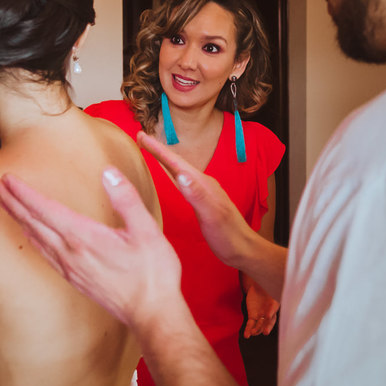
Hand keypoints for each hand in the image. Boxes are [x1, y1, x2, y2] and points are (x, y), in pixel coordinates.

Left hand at [0, 168, 181, 331]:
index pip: (44, 209)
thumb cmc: (152, 274)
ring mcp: (70, 268)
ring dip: (18, 219)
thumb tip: (108, 173)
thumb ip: (126, 199)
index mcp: (83, 237)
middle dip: (12, 202)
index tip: (7, 179)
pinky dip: (32, 239)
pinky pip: (45, 254)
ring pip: (36, 238)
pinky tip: (30, 235)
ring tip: (6, 204)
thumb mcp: (146, 230)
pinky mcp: (74, 279)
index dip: (23, 193)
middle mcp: (70, 253)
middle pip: (33, 223)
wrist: (151, 313)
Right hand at [137, 132, 255, 267]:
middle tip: (141, 137)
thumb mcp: (211, 215)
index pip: (176, 162)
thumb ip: (196, 195)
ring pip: (179, 170)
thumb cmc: (228, 236)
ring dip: (165, 160)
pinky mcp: (202, 201)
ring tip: (151, 151)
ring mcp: (203, 192)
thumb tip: (180, 173)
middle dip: (158, 149)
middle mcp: (203, 184)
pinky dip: (172, 173)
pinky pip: (183, 182)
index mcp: (202, 184)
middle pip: (176, 162)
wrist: (244, 249)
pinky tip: (171, 176)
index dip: (158, 149)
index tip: (141, 135)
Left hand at [243, 277, 278, 337]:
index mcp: (275, 305)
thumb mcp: (269, 285)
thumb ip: (270, 287)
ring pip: (259, 325)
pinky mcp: (253, 316)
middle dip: (267, 327)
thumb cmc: (267, 286)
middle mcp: (269, 313)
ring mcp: (261, 316)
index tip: (268, 315)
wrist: (259, 286)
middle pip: (269, 321)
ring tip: (252, 334)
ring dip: (256, 330)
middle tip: (265, 332)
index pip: (274, 310)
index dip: (271, 312)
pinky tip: (246, 335)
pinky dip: (248, 330)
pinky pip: (250, 324)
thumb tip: (277, 281)